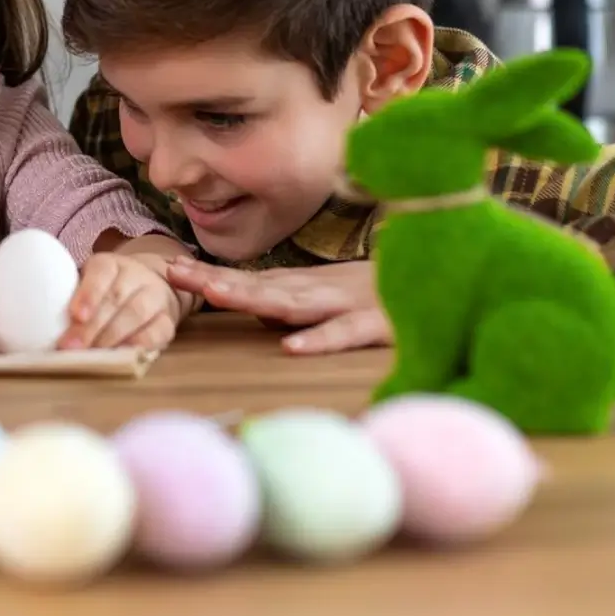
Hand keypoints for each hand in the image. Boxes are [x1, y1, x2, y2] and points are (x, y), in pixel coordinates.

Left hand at [61, 251, 182, 350]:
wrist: (152, 286)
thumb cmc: (107, 291)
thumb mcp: (89, 284)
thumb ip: (69, 297)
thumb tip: (37, 324)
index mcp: (110, 264)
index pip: (101, 272)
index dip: (88, 293)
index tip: (75, 315)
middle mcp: (136, 276)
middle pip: (116, 298)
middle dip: (91, 326)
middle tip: (71, 347)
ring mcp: (156, 296)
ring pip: (136, 314)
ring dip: (112, 337)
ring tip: (92, 355)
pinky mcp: (169, 319)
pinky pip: (159, 331)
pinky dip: (141, 344)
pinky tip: (124, 355)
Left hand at [165, 257, 389, 354]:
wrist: (446, 274)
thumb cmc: (380, 293)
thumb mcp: (327, 297)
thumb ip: (290, 301)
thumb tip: (252, 307)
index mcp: (304, 286)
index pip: (247, 280)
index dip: (209, 275)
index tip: (168, 269)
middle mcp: (317, 291)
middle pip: (258, 287)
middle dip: (214, 280)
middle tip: (174, 273)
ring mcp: (345, 305)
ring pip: (292, 303)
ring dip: (252, 298)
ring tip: (214, 293)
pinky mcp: (377, 325)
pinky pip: (344, 333)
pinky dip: (319, 338)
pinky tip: (291, 347)